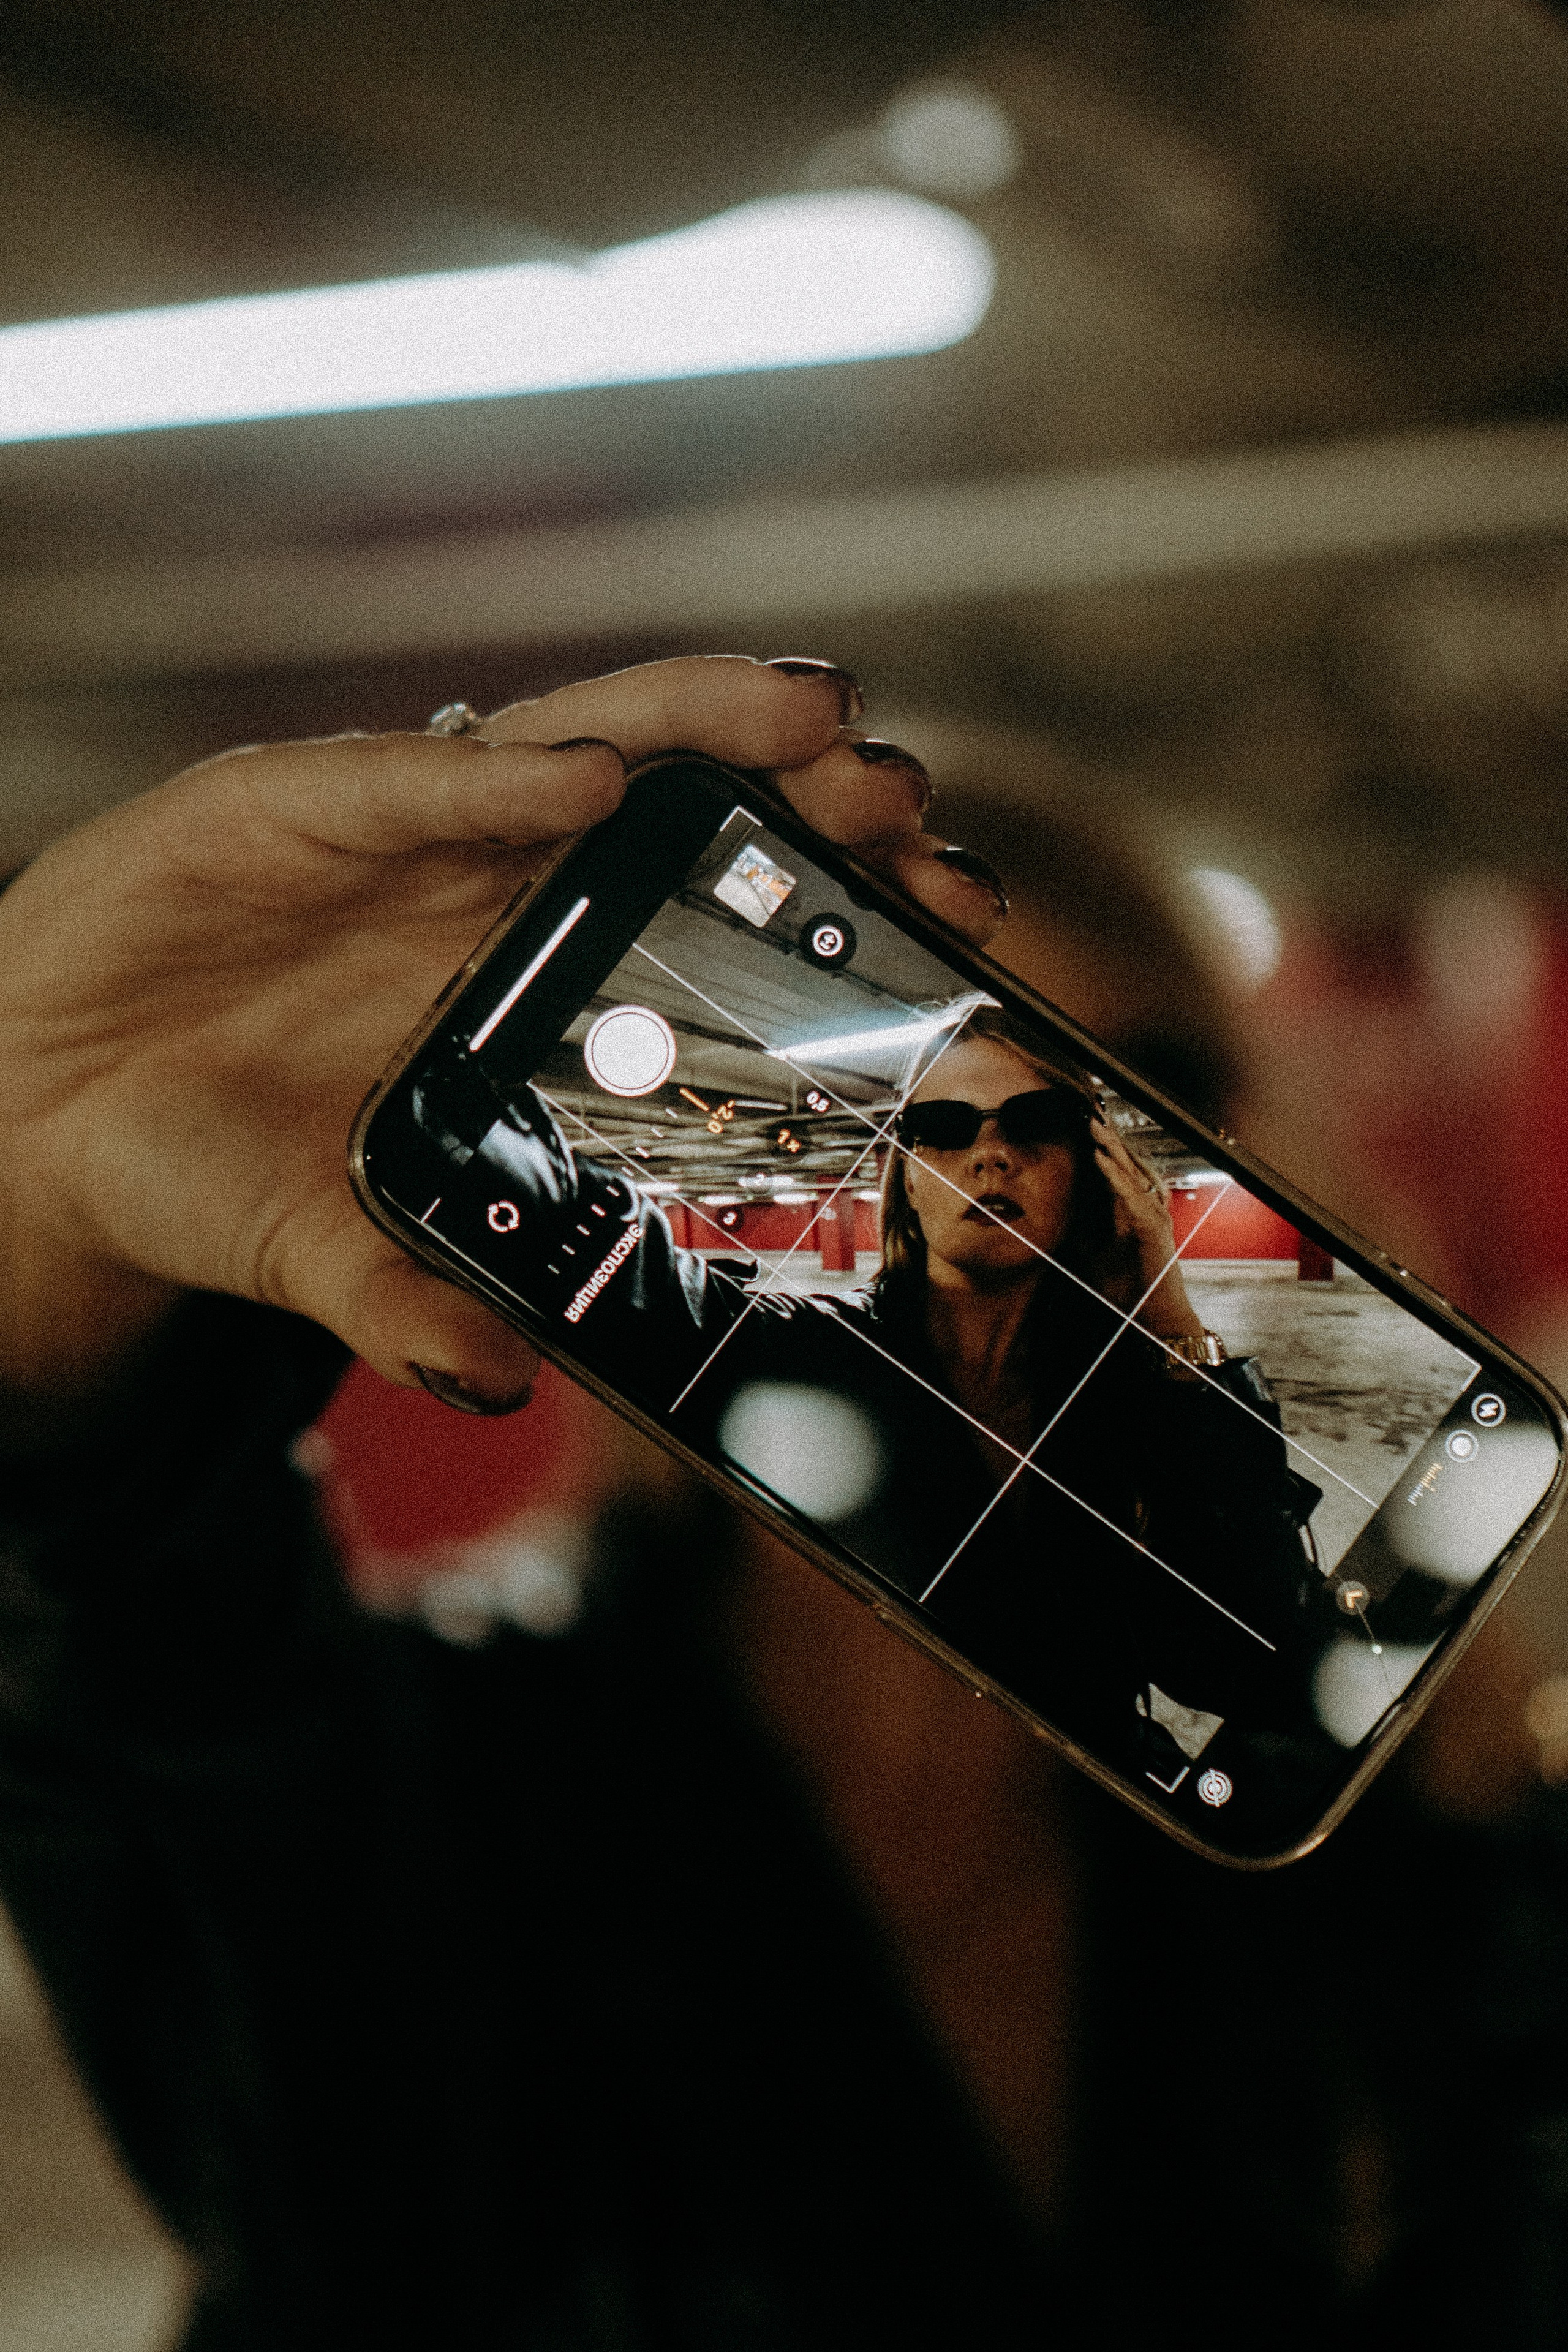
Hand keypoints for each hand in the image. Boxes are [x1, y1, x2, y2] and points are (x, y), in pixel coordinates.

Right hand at [0, 657, 1003, 1421]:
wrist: (45, 1106)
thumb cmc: (212, 1164)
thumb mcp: (319, 1249)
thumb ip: (407, 1301)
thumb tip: (505, 1384)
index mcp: (534, 980)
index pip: (710, 919)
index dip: (830, 903)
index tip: (953, 906)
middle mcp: (489, 886)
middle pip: (680, 809)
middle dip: (801, 792)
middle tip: (904, 800)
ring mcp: (396, 834)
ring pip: (573, 744)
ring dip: (693, 723)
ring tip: (808, 718)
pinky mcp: (282, 803)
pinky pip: (398, 780)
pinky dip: (485, 775)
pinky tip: (580, 776)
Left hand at [1088, 1115, 1203, 1341]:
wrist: (1152, 1315)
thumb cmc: (1127, 1287)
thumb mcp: (1092, 1254)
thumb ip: (1079, 1231)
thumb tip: (1053, 1216)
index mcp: (1130, 1209)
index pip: (1113, 1170)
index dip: (1098, 1146)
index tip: (1080, 1123)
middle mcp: (1143, 1205)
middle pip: (1123, 1163)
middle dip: (1105, 1137)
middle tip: (1087, 1110)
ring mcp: (1151, 1213)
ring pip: (1129, 1172)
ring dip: (1110, 1147)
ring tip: (1092, 1124)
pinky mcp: (1152, 1225)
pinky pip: (1131, 1193)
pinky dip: (1115, 1175)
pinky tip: (1101, 1159)